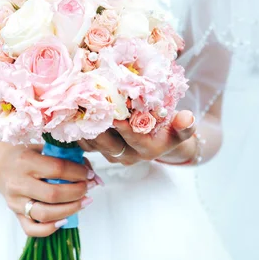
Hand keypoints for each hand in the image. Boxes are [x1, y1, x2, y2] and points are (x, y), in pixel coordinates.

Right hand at [0, 143, 94, 236]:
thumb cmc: (25, 155)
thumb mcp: (43, 148)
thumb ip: (67, 158)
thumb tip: (94, 176)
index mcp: (26, 161)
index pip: (57, 169)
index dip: (78, 172)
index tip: (88, 173)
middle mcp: (18, 183)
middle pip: (53, 194)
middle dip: (77, 192)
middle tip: (88, 187)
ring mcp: (16, 202)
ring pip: (45, 214)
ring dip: (71, 209)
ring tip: (84, 201)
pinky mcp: (16, 215)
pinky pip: (33, 229)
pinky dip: (51, 228)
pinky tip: (64, 219)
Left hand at [80, 110, 195, 165]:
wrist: (158, 141)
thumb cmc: (169, 130)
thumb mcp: (180, 129)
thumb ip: (185, 126)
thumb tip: (188, 118)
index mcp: (146, 150)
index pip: (132, 139)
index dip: (124, 127)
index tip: (115, 114)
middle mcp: (126, 156)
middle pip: (106, 142)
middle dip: (97, 124)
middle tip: (87, 103)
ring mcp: (110, 154)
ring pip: (92, 142)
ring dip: (84, 125)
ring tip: (76, 103)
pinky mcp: (98, 150)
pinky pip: (83, 141)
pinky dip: (77, 127)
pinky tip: (71, 111)